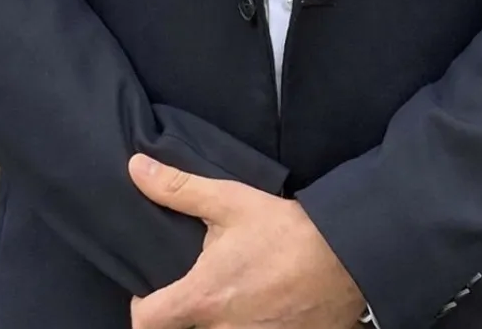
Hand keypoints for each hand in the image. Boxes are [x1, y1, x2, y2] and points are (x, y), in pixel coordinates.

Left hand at [128, 153, 364, 328]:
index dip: (142, 308)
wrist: (344, 258)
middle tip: (198, 290)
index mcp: (204, 298)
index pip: (147, 323)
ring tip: (232, 296)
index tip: (151, 293)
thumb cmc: (284, 230)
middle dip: (185, 316)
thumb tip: (136, 167)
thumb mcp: (230, 201)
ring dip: (218, 321)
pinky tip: (259, 308)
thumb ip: (179, 189)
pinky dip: (249, 327)